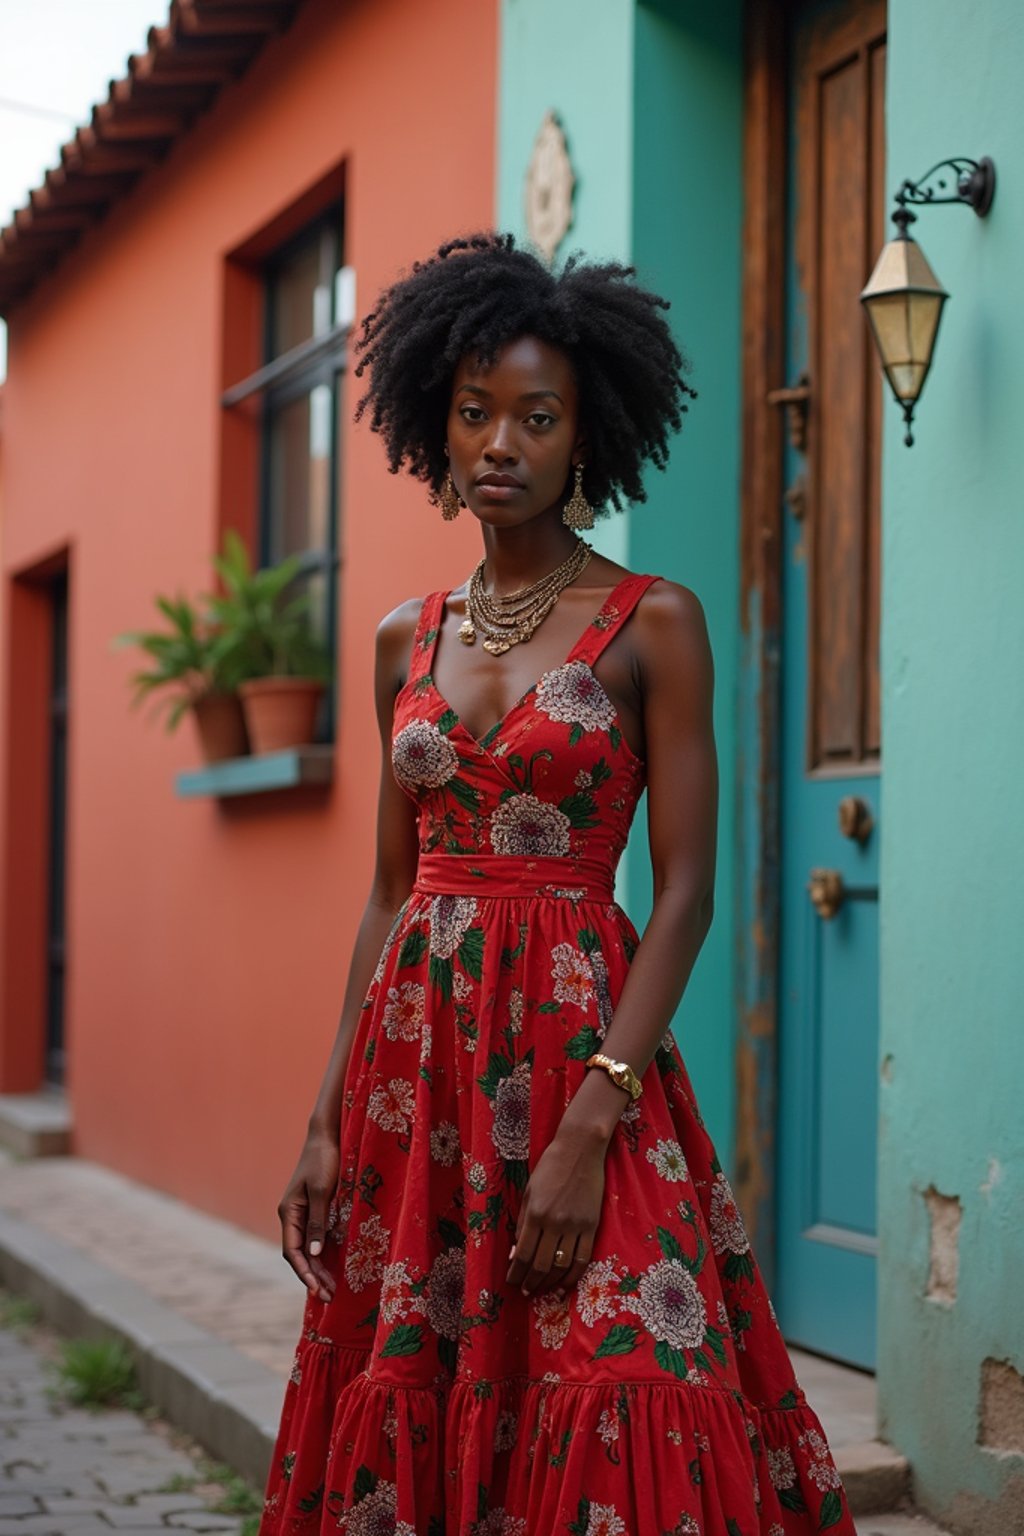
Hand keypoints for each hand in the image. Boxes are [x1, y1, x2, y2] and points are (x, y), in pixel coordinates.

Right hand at [278, 1127, 339, 1304]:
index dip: (304, 1273)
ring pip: (308, 1249)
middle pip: (299, 1254)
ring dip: (319, 1269)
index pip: (292, 1251)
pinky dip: (323, 1255)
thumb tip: (314, 1253)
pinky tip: (334, 1268)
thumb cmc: (324, 1159)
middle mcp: (293, 1216)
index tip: (317, 1289)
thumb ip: (318, 1222)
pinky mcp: (316, 1209)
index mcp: (289, 1212)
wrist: (327, 1135)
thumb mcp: (323, 1191)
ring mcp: (303, 1213)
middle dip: (312, 1277)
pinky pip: (317, 1238)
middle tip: (329, 1297)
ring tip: (333, 1290)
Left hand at [506, 1127, 607, 1299]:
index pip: (524, 1254)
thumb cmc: (550, 1166)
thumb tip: (516, 1253)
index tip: (512, 1282)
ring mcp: (576, 1225)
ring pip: (562, 1266)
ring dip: (550, 1283)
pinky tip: (565, 1282)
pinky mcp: (592, 1225)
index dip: (517, 1273)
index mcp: (536, 1213)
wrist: (581, 1149)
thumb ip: (523, 1223)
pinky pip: (583, 1258)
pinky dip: (573, 1275)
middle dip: (531, 1282)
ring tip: (542, 1290)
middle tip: (526, 1291)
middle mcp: (555, 1222)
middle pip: (542, 1265)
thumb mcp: (529, 1191)